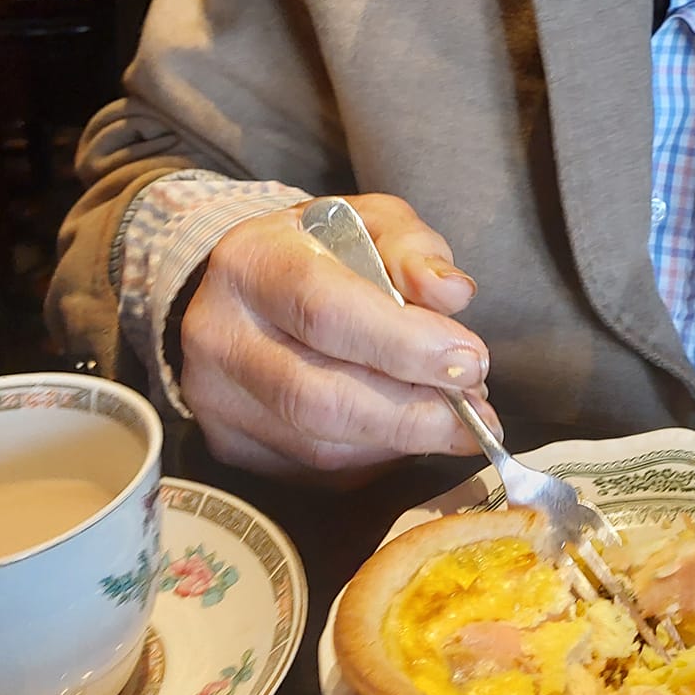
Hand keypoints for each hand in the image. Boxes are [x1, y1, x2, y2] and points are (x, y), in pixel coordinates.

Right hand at [179, 194, 496, 479]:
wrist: (247, 289)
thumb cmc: (321, 252)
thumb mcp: (371, 224)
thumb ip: (413, 250)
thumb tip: (452, 293)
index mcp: (250, 262)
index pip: (324, 311)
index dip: (403, 344)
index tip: (470, 361)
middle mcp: (218, 336)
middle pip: (318, 397)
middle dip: (413, 412)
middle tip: (477, 411)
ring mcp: (217, 401)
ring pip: (321, 445)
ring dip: (403, 441)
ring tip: (458, 420)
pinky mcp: (231, 447)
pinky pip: (317, 470)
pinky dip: (377, 458)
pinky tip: (409, 432)